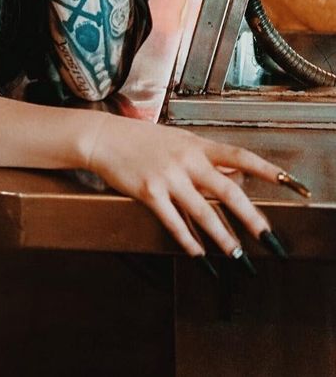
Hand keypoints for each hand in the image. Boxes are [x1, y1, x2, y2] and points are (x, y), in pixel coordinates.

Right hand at [88, 115, 286, 259]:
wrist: (104, 137)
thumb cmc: (141, 139)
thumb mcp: (178, 141)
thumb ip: (206, 157)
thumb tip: (235, 174)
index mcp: (196, 144)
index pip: (238, 155)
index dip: (264, 169)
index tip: (288, 182)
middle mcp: (186, 159)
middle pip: (227, 189)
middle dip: (250, 216)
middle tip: (267, 236)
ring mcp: (167, 176)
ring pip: (203, 211)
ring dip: (223, 237)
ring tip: (237, 255)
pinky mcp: (148, 191)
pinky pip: (174, 221)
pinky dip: (188, 240)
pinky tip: (198, 253)